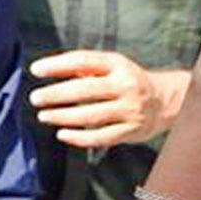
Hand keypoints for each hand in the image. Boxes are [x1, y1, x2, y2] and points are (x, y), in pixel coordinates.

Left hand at [27, 52, 187, 148]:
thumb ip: (85, 66)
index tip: (36, 70)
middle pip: (84, 90)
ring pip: (90, 116)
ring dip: (63, 116)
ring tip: (43, 115)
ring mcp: (129, 110)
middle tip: (35, 98)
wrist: (165, 100)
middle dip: (56, 94)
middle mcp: (125, 86)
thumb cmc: (128, 80)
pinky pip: (101, 137)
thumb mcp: (112, 66)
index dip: (57, 65)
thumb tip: (48, 69)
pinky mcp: (130, 131)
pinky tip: (62, 134)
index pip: (83, 61)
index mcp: (118, 65)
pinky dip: (79, 137)